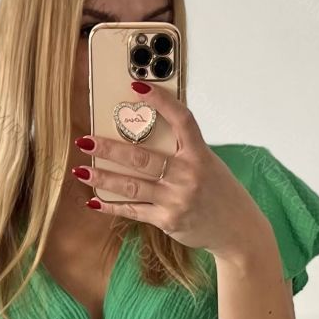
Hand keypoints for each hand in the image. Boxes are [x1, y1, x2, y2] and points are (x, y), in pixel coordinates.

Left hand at [74, 80, 271, 258]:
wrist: (237, 230)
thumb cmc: (219, 193)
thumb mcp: (208, 164)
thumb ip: (182, 151)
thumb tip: (146, 134)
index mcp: (200, 154)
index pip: (181, 119)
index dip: (160, 101)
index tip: (137, 87)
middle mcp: (188, 175)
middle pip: (142, 157)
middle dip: (110, 149)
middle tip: (86, 141)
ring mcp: (177, 199)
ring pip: (132, 186)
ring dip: (103, 178)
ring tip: (81, 171)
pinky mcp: (168, 220)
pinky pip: (134, 211)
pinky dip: (113, 206)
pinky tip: (95, 201)